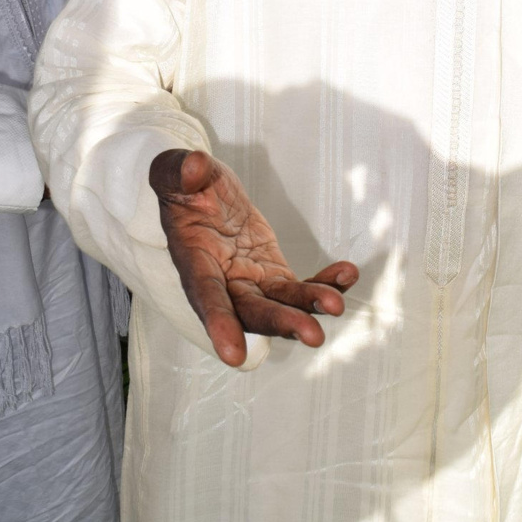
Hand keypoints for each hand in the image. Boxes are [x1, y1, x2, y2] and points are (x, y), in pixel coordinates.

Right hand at [149, 149, 358, 367]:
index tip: (233, 356)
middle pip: (252, 311)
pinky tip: (347, 274)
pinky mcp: (272, 273)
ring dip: (309, 307)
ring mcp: (250, 281)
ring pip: (281, 303)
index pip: (206, 296)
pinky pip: (299, 285)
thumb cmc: (184, 187)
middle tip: (313, 334)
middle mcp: (222, 282)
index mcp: (194, 262)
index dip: (219, 324)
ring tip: (337, 304)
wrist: (202, 195)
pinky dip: (323, 283)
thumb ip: (178, 172)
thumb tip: (193, 166)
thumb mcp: (174, 172)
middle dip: (282, 323)